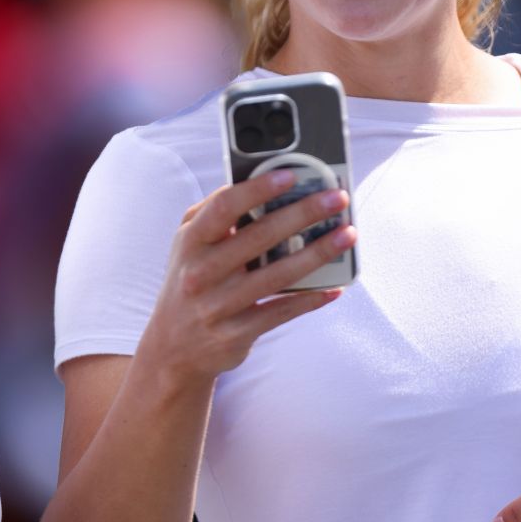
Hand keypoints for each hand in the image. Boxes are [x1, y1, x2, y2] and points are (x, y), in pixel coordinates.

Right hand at [139, 168, 355, 385]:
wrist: (173, 347)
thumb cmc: (191, 278)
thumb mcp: (189, 241)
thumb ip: (216, 210)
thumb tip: (257, 181)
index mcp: (191, 240)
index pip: (225, 207)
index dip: (258, 189)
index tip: (291, 175)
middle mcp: (201, 272)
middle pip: (261, 237)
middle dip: (304, 213)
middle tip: (337, 199)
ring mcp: (218, 305)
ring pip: (278, 275)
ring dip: (318, 253)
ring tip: (347, 234)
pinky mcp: (237, 333)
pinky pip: (282, 311)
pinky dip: (311, 298)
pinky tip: (335, 286)